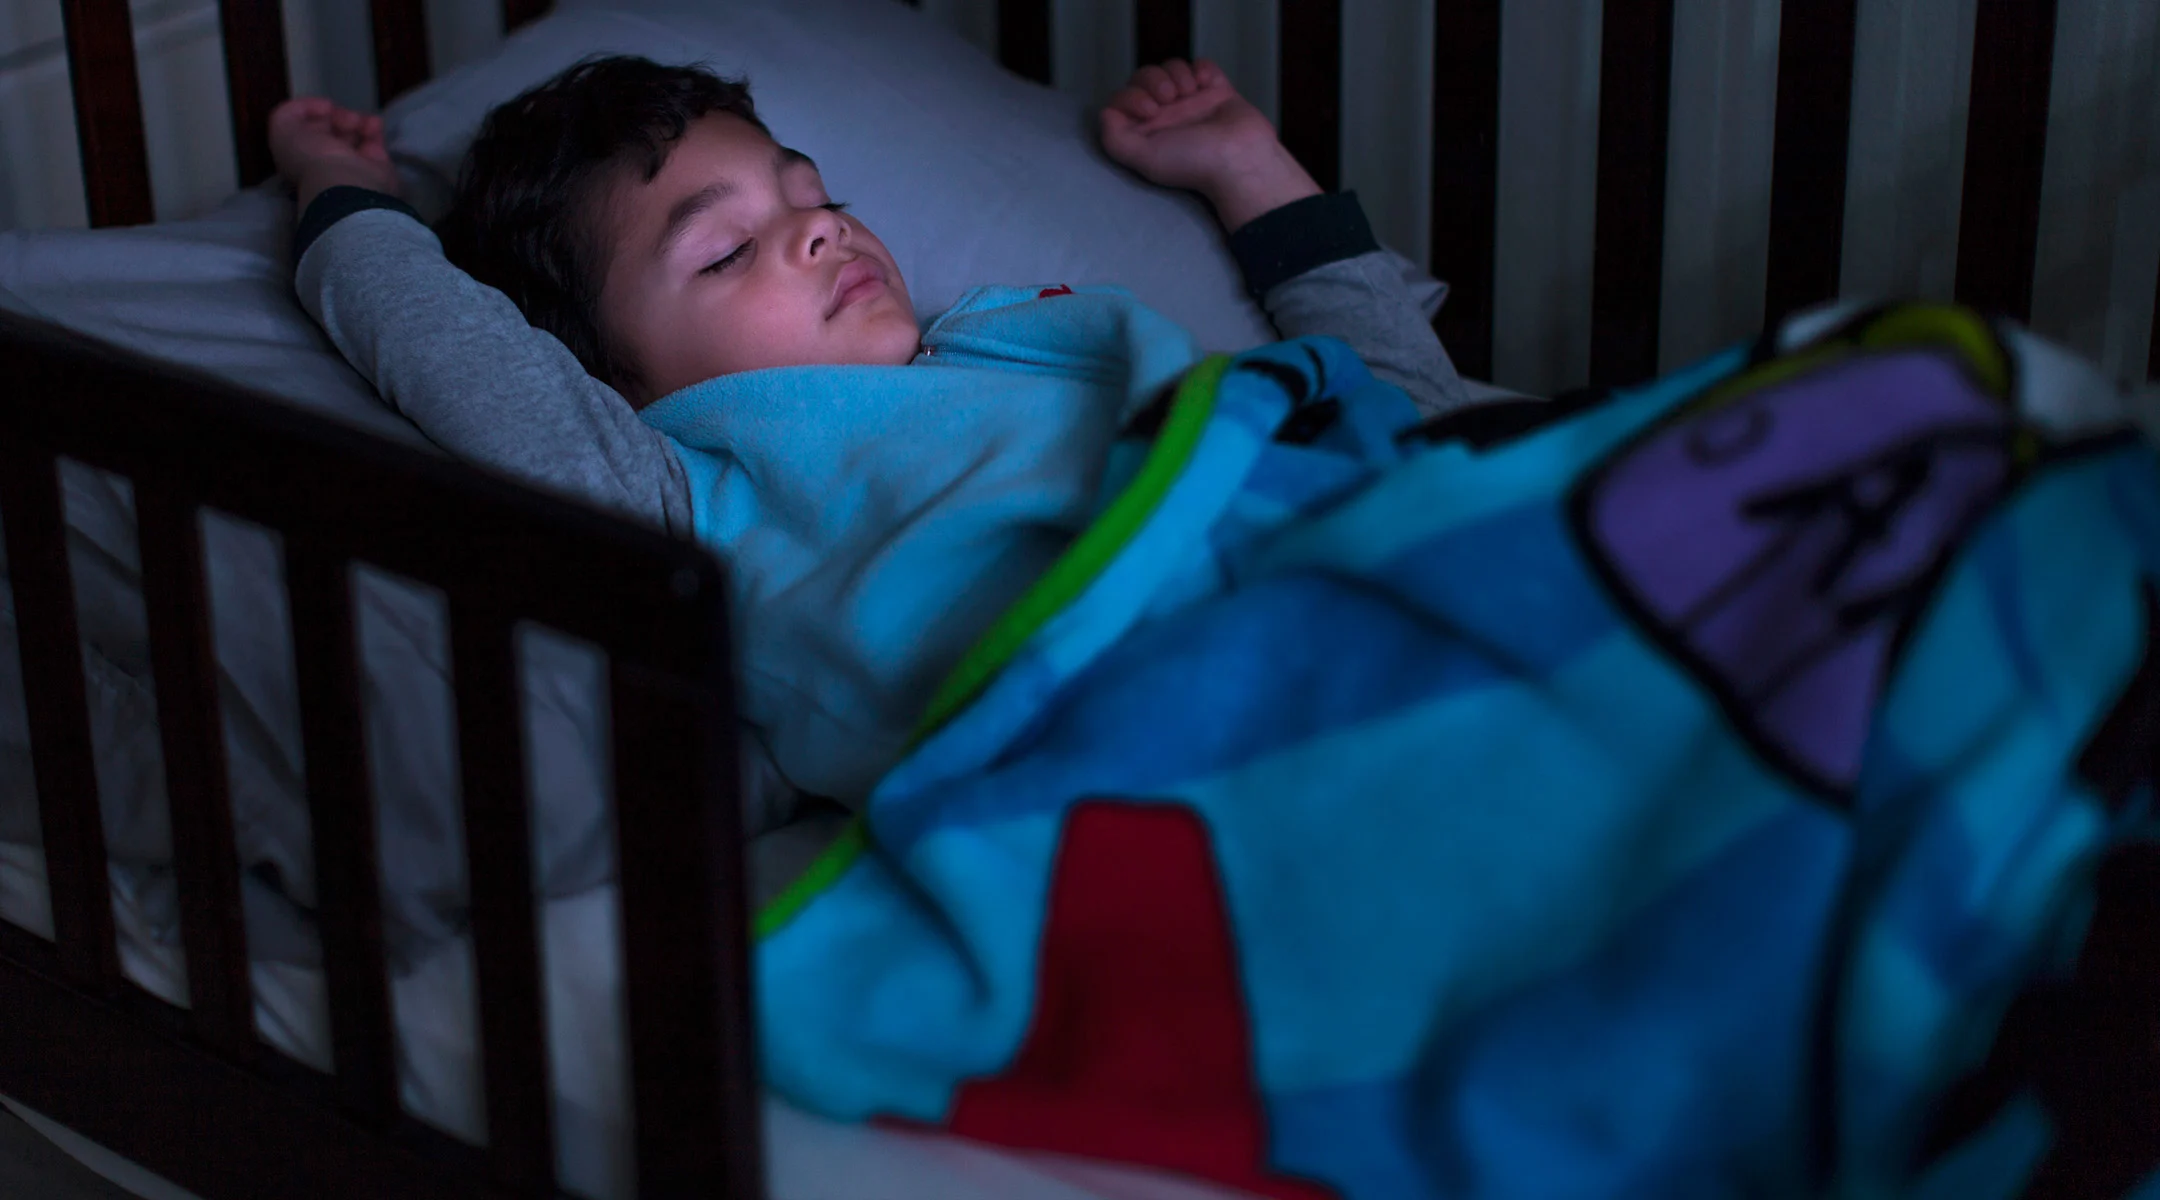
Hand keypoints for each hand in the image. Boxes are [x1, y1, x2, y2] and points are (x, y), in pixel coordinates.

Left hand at [268, 97, 400, 210]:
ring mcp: (349, 162)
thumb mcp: (282, 128)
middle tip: (341, 118)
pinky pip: (373, 137)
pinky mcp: (375, 164)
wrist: (346, 181)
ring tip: (356, 123)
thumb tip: (322, 110)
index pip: (304, 128)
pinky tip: (371, 124)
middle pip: (328, 128)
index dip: (313, 113)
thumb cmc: (312, 157)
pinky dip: (372, 126)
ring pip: (350, 130)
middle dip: (335, 116)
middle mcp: (324, 159)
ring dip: (354, 119)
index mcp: (299, 155)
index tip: (324, 109)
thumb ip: (289, 112)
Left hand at [1099, 58, 1318, 232]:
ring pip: (1172, 69)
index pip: (1124, 99)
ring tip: (1190, 93)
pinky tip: (1207, 84)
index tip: (1150, 110)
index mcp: (1148, 131)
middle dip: (1154, 80)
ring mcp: (1193, 103)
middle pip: (1145, 77)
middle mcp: (1168, 117)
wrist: (1240, 159)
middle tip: (1170, 99)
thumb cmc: (1193, 164)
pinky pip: (1203, 67)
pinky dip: (1202, 69)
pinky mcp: (1218, 92)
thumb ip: (1115, 140)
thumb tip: (1107, 114)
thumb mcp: (1144, 158)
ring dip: (1177, 73)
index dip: (1131, 96)